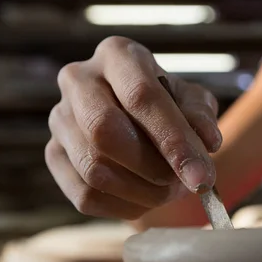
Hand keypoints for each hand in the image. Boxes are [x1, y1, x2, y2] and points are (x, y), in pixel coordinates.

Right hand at [46, 36, 221, 219]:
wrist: (141, 121)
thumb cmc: (171, 107)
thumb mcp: (194, 103)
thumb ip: (201, 117)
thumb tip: (208, 141)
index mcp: (118, 55)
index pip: (141, 96)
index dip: (174, 140)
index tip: (201, 177)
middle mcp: (78, 80)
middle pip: (104, 130)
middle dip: (152, 167)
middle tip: (183, 184)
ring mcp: (59, 119)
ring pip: (93, 167)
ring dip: (142, 191)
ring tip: (170, 190)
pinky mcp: (54, 155)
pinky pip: (85, 195)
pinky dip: (125, 206)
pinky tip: (148, 198)